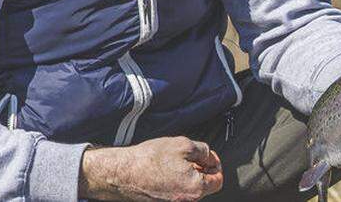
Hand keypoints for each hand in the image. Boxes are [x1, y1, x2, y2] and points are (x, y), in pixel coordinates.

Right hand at [79, 136, 222, 200]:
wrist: (122, 173)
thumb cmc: (150, 159)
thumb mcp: (184, 145)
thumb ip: (204, 151)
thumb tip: (210, 157)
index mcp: (196, 188)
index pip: (218, 181)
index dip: (215, 165)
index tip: (208, 156)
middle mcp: (186, 201)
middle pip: (205, 186)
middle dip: (202, 169)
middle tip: (191, 156)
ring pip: (190, 188)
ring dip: (189, 174)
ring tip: (175, 161)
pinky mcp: (162, 201)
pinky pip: (177, 191)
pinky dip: (177, 180)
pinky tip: (166, 169)